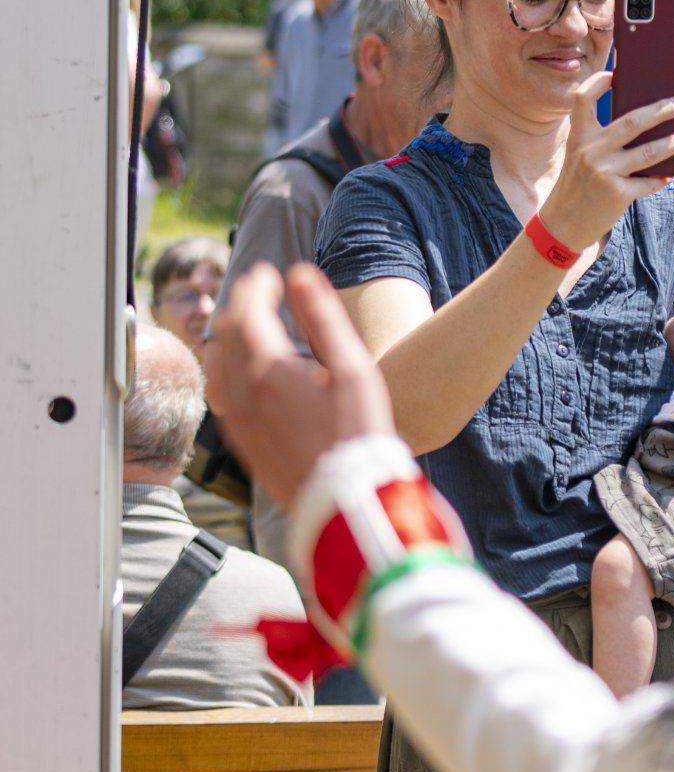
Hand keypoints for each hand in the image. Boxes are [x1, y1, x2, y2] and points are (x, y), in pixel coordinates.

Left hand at [205, 263, 395, 507]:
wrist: (345, 499)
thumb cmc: (357, 432)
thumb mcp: (352, 367)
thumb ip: (322, 316)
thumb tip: (299, 273)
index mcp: (268, 370)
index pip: (247, 311)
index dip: (256, 286)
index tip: (270, 272)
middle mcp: (242, 393)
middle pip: (227, 333)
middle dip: (242, 304)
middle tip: (261, 288)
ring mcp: (237, 419)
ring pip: (218, 362)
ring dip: (232, 334)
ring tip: (253, 320)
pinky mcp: (242, 440)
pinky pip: (221, 390)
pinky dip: (228, 365)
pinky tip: (247, 366)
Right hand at [537, 71, 673, 249]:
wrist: (562, 224)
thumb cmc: (577, 185)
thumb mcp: (579, 156)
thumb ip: (602, 140)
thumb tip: (647, 123)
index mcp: (578, 137)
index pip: (582, 98)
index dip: (598, 82)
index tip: (616, 74)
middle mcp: (589, 151)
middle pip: (633, 122)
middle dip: (661, 110)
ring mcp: (604, 173)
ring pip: (650, 152)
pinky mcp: (617, 195)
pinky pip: (649, 181)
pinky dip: (663, 176)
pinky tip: (673, 172)